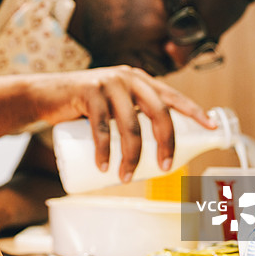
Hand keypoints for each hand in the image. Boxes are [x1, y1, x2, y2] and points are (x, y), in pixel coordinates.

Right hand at [28, 65, 214, 181]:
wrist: (44, 96)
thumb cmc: (81, 108)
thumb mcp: (112, 106)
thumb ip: (129, 117)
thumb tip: (153, 153)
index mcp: (139, 80)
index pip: (172, 95)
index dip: (194, 111)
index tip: (211, 127)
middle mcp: (128, 77)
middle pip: (158, 112)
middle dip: (166, 143)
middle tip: (165, 168)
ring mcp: (108, 82)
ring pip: (130, 125)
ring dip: (131, 156)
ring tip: (125, 177)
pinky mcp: (87, 91)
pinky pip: (101, 127)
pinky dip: (104, 150)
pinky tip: (104, 166)